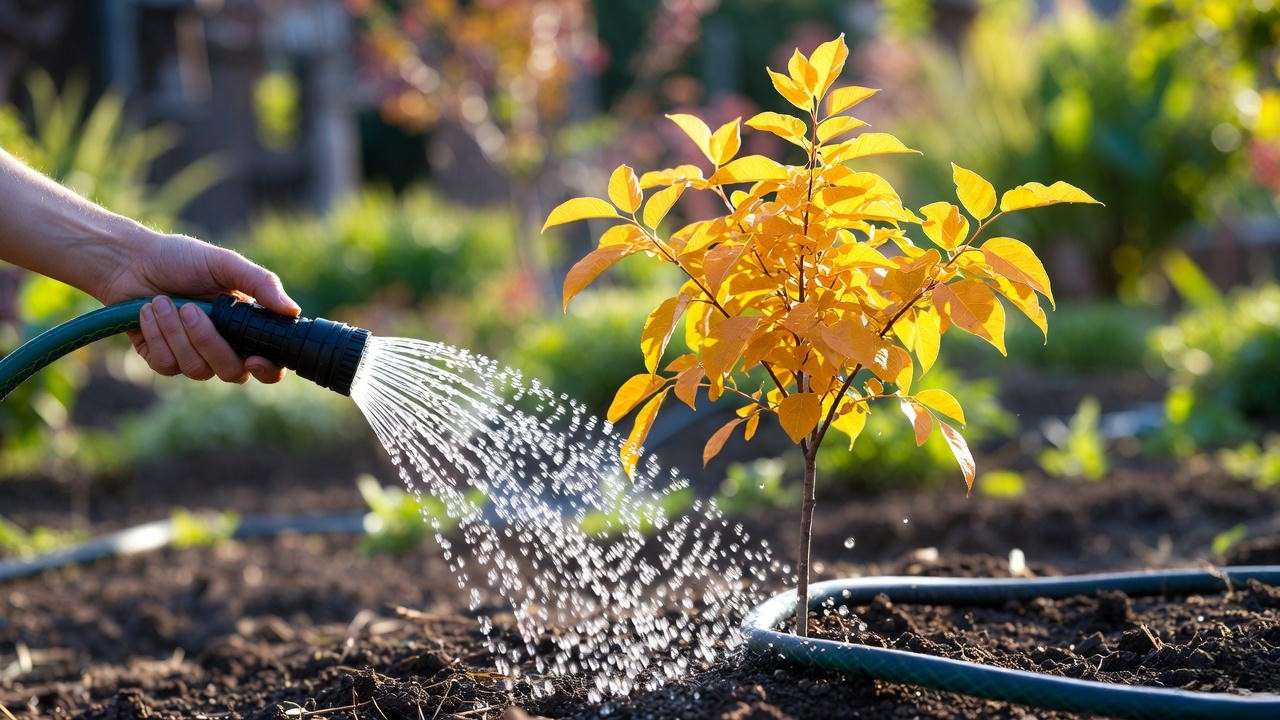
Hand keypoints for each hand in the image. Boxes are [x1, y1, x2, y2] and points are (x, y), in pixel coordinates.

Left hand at [94, 231, 300, 382]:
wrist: (130, 262)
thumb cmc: (180, 259)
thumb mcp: (225, 263)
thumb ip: (261, 284)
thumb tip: (293, 311)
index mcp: (246, 327)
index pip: (269, 365)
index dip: (267, 369)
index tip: (254, 358)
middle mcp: (223, 347)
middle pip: (231, 371)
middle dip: (208, 341)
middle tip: (190, 309)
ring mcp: (193, 357)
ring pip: (196, 369)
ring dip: (176, 334)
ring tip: (161, 302)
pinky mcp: (163, 360)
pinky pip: (167, 365)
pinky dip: (156, 336)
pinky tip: (147, 313)